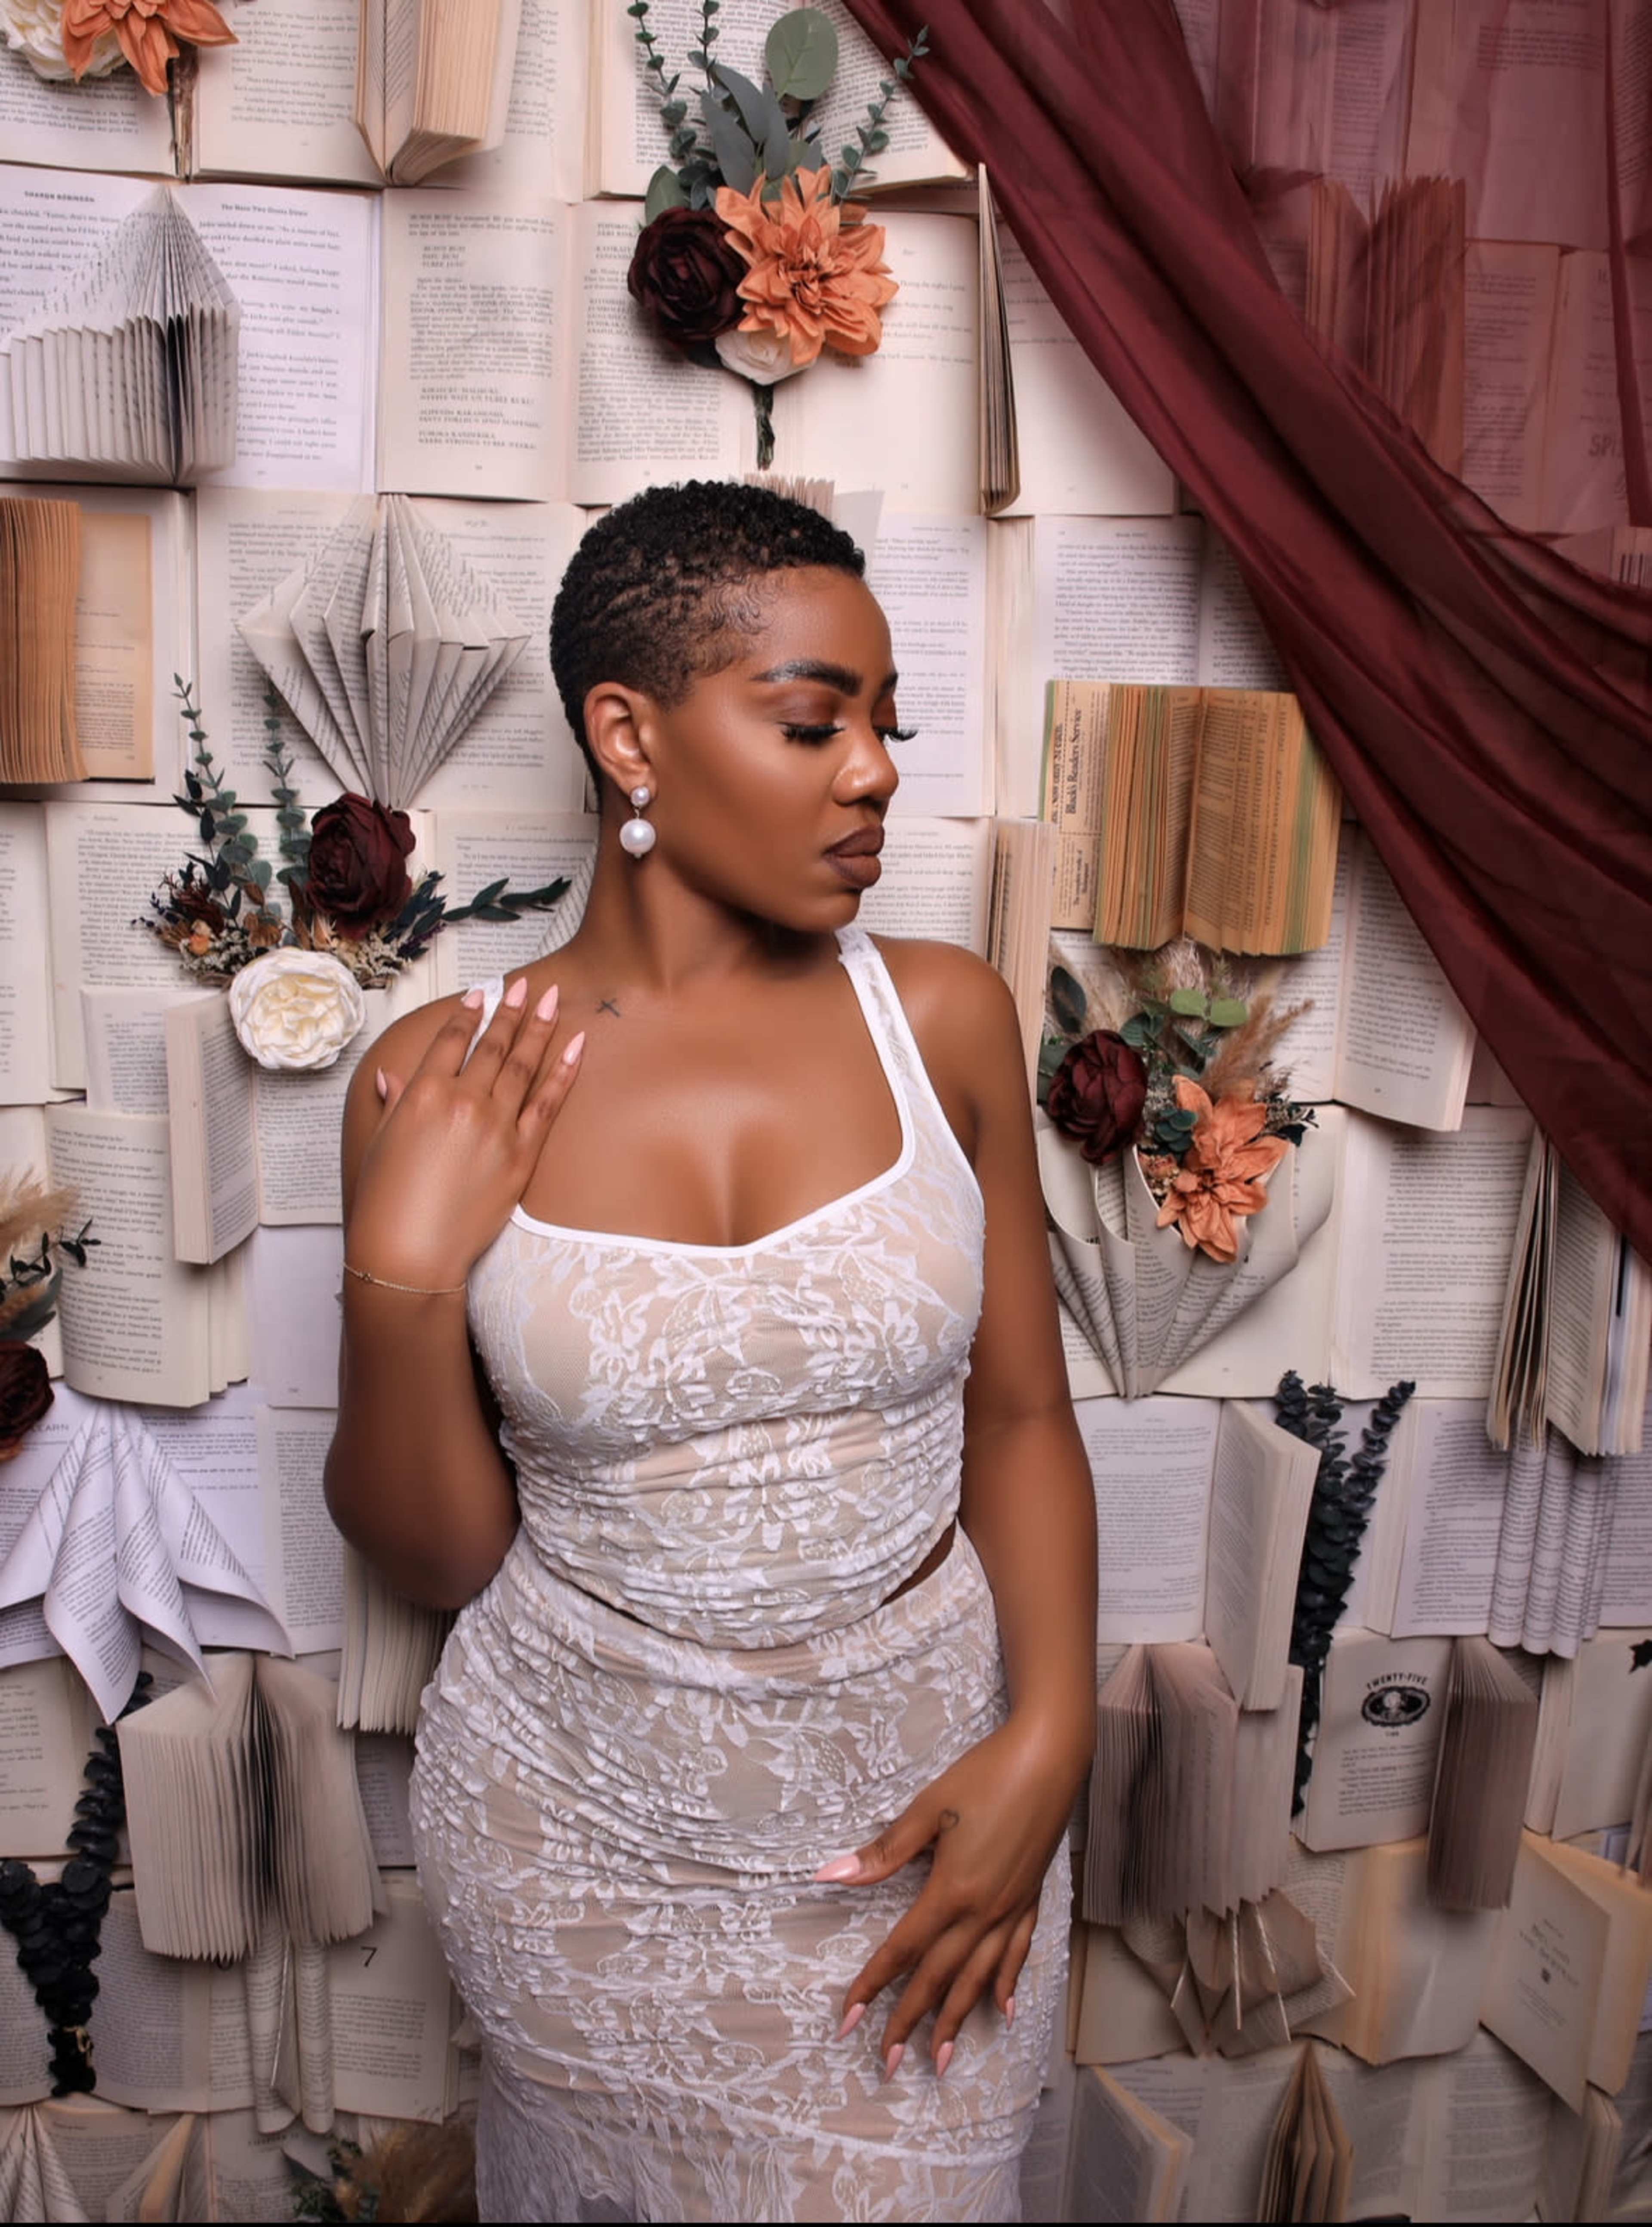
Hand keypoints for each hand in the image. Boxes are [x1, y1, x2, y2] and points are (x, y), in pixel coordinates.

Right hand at [347, 978, 582, 1287]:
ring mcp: (496, 1126)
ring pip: (523, 1066)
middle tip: (525, 985)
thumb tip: (392, 1075)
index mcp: (423, 1094)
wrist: (410, 1251)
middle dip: (511, 1011)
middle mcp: (463, 1101)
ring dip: (538, 1029)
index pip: (451, 1042)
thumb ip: (395, 1102)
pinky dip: (563, 1072)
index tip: (482, 994)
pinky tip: (576, 1046)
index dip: (468, 1015)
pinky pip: (548, 1104)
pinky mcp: (521, 1154)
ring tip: (550, 1000)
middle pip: (493, 1047)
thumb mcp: (382, 1142)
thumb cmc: (387, 1201)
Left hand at [818, 1713, 1081, 2077]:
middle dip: (911, 2022)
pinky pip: (1018, 1953)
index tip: (848, 2021)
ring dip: (959, 2019)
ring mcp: (1013, 1909)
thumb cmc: (986, 1775)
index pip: (904, 1950)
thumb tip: (831, 1875)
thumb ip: (884, 1851)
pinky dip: (1009, 1983)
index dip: (873, 1986)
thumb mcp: (929, 1809)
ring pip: (980, 1978)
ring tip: (942, 2058)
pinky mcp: (1032, 1898)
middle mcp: (984, 1912)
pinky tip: (1007, 2009)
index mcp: (953, 1891)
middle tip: (888, 2064)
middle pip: (940, 1977)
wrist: (1050, 1758)